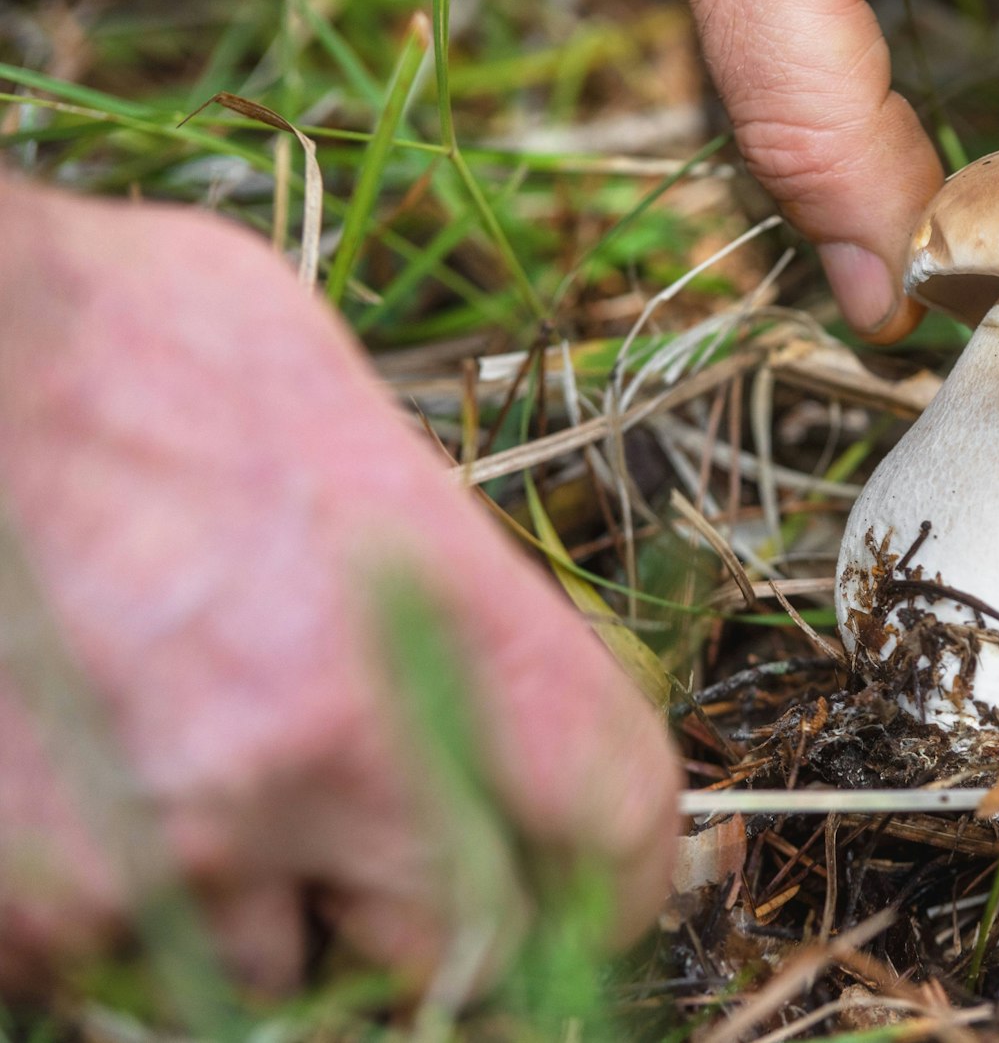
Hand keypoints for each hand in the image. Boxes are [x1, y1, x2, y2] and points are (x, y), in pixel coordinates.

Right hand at [0, 182, 677, 994]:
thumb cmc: (133, 341)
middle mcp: (325, 761)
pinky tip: (93, 794)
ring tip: (199, 784)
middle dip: (432, 914)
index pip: (611, 812)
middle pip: (464, 943)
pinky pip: (113, 970)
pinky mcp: (26, 907)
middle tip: (384, 853)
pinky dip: (121, 910)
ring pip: (272, 976)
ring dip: (262, 914)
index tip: (599, 877)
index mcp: (445, 622)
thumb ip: (440, 578)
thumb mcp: (349, 417)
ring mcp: (165, 852)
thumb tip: (493, 669)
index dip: (620, 863)